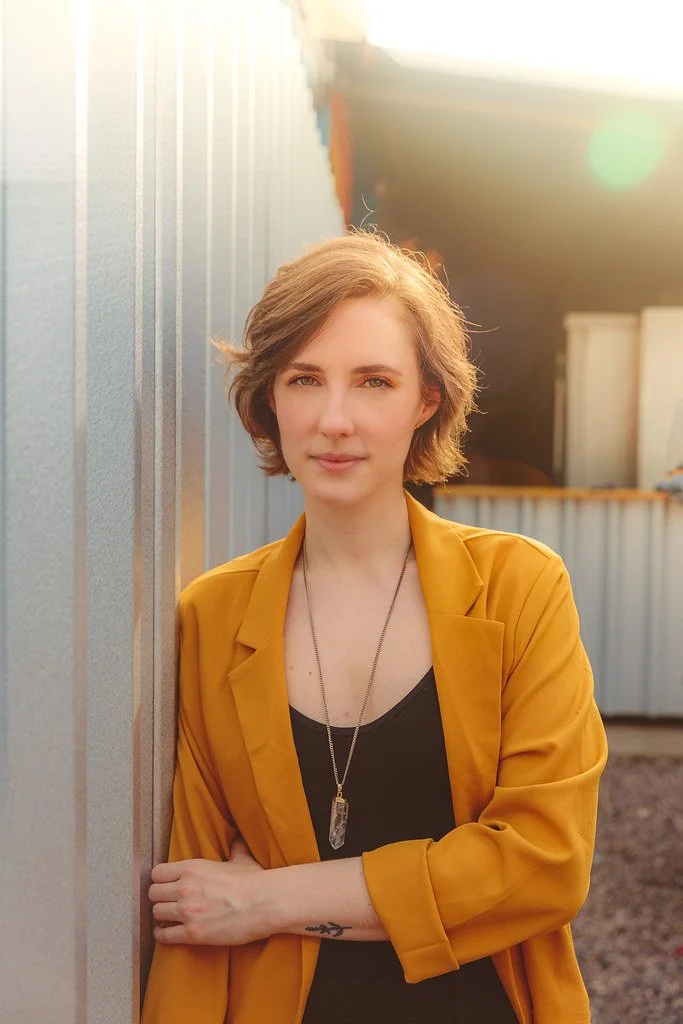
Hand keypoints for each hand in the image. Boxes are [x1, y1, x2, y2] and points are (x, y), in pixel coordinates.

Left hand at [148, 836, 271, 945]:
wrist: (264, 903)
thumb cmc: (254, 881)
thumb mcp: (241, 859)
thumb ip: (234, 848)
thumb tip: (238, 837)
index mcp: (192, 867)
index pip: (157, 873)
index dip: (160, 879)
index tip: (166, 884)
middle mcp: (185, 888)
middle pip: (153, 893)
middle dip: (159, 898)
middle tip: (166, 901)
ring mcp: (187, 912)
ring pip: (156, 913)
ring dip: (161, 916)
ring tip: (167, 917)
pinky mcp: (193, 933)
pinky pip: (165, 935)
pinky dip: (163, 935)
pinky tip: (166, 932)